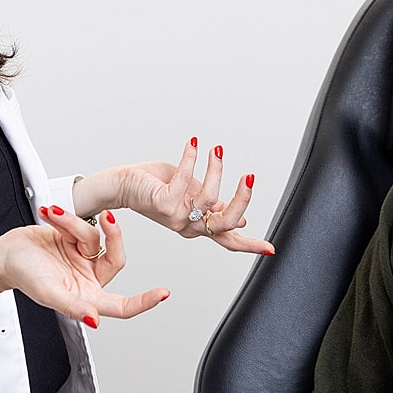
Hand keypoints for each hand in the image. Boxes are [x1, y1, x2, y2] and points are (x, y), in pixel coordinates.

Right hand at [0, 207, 168, 329]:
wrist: (4, 252)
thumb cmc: (22, 276)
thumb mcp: (48, 293)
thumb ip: (73, 306)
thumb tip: (95, 319)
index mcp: (86, 297)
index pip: (122, 305)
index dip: (144, 301)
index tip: (163, 293)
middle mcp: (89, 278)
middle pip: (117, 257)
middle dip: (112, 236)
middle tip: (105, 219)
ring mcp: (84, 258)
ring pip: (97, 237)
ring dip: (74, 224)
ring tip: (52, 220)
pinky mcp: (77, 240)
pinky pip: (84, 224)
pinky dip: (67, 218)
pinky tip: (50, 216)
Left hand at [75, 138, 274, 255]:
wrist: (121, 184)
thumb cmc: (154, 185)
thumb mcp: (190, 194)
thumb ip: (212, 205)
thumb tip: (240, 217)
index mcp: (196, 226)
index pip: (228, 239)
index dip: (250, 244)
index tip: (271, 248)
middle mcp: (187, 226)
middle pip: (226, 222)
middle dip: (242, 199)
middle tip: (249, 176)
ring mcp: (175, 217)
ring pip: (209, 197)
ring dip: (216, 169)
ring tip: (216, 150)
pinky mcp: (162, 203)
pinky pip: (186, 180)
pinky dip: (192, 158)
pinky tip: (194, 145)